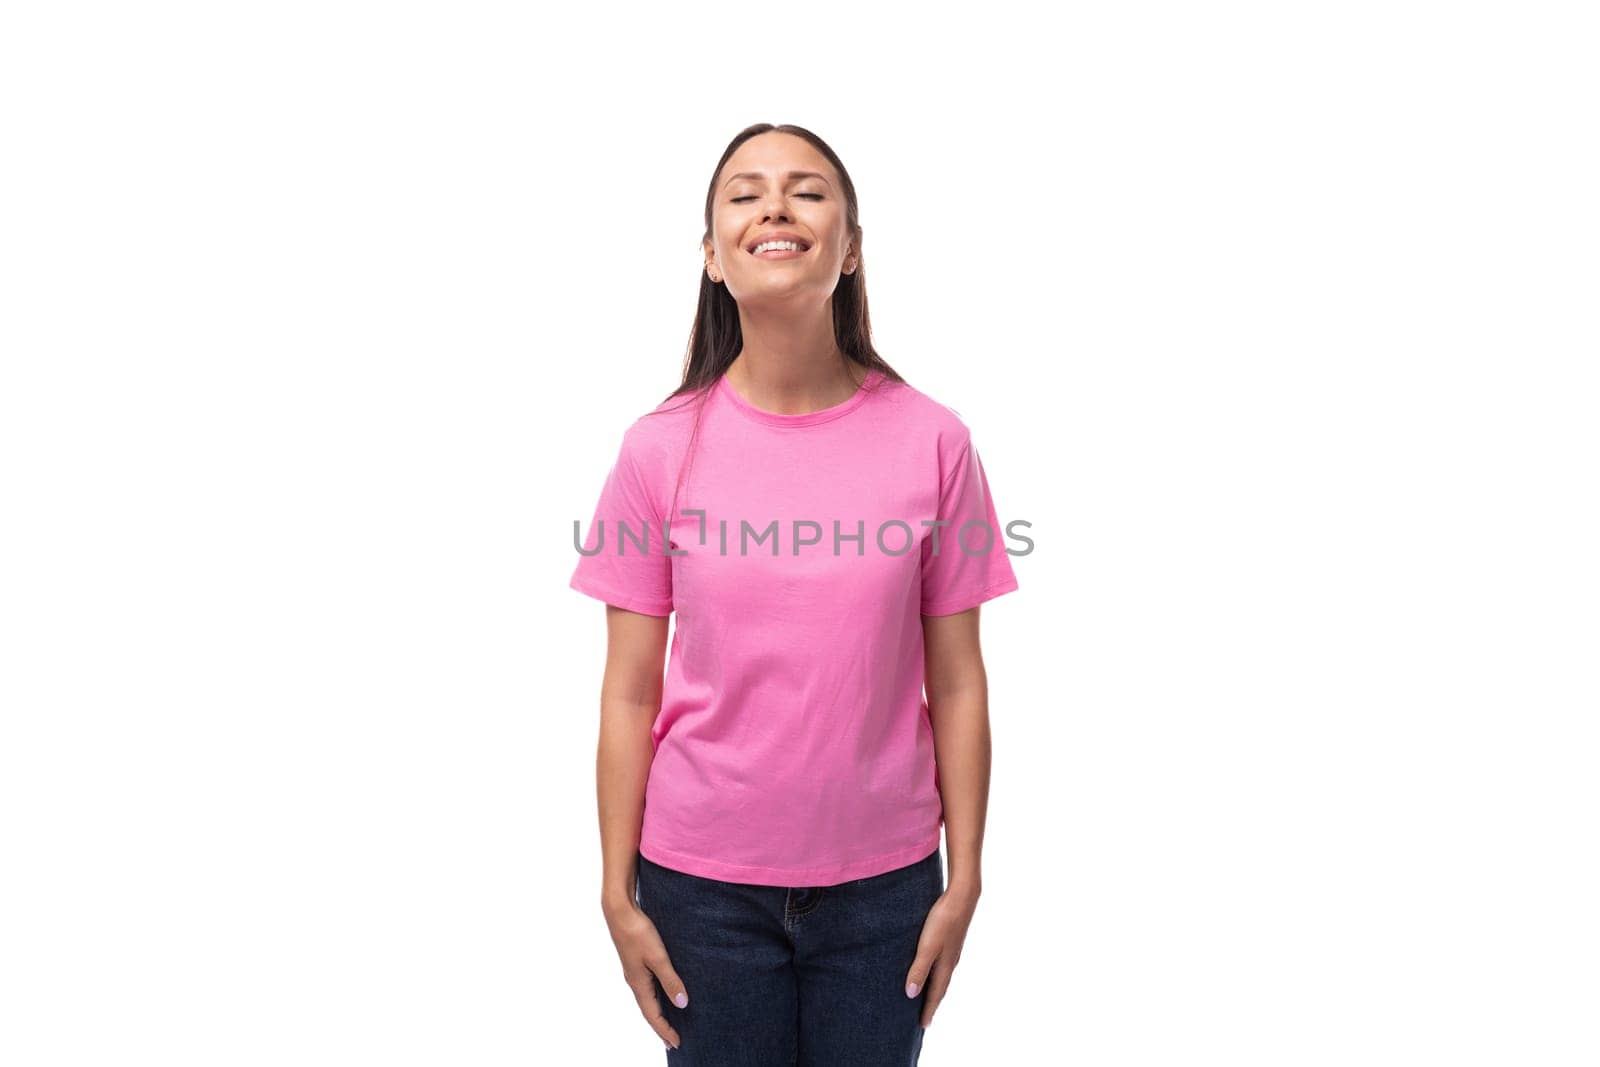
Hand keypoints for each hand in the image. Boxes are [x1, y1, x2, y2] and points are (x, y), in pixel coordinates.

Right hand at [604, 898, 689, 1050]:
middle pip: (649, 1011)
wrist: (620, 910)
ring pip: (648, 999)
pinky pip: (648, 987)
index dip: (665, 1030)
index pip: (652, 1015)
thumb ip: (670, 980)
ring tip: (669, 1022)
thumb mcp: (658, 957)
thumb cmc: (638, 932)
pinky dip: (656, 997)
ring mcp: (634, 971)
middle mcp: (635, 981)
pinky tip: (663, 993)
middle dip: (661, 1027)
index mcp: (639, 983)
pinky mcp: (636, 961)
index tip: (677, 1044)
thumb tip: (682, 1004)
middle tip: (673, 1041)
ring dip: (658, 1013)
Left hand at [904, 885, 978, 1027]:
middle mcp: (950, 962)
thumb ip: (919, 970)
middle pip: (940, 988)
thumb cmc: (943, 921)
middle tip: (924, 1017)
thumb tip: (910, 995)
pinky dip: (935, 972)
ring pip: (941, 975)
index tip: (923, 1026)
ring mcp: (951, 950)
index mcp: (945, 966)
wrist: (961, 897)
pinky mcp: (950, 939)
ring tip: (925, 996)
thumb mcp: (927, 947)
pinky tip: (930, 967)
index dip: (929, 1010)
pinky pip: (941, 963)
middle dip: (932, 1003)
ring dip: (934, 988)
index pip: (936, 994)